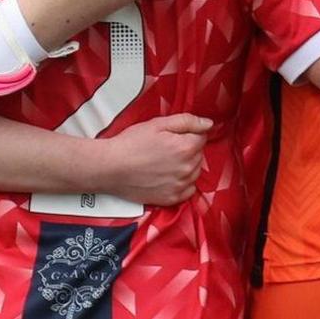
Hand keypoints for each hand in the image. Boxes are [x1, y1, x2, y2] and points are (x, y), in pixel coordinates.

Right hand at [94, 114, 209, 205]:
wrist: (111, 167)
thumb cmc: (132, 143)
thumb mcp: (158, 123)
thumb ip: (187, 121)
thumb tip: (208, 124)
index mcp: (186, 148)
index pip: (202, 137)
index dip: (188, 133)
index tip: (173, 135)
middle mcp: (187, 168)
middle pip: (199, 155)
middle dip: (188, 149)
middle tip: (166, 147)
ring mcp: (180, 186)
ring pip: (195, 172)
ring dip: (187, 165)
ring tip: (165, 161)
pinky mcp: (171, 199)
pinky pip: (189, 190)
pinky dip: (183, 183)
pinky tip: (168, 176)